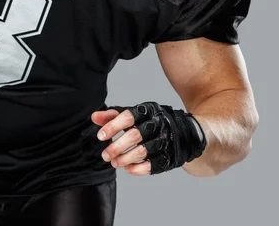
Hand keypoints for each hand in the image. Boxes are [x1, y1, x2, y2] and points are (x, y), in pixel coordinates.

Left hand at [91, 102, 205, 175]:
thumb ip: (113, 115)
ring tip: (114, 163)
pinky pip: (154, 165)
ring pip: (143, 151)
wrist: (185, 131)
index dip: (112, 127)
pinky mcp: (171, 156)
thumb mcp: (134, 114)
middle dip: (116, 147)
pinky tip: (128, 169)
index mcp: (148, 110)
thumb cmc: (151, 121)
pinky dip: (138, 169)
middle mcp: (159, 123)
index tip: (100, 136)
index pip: (127, 116)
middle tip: (105, 155)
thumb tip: (94, 117)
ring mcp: (166, 140)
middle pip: (134, 135)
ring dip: (125, 159)